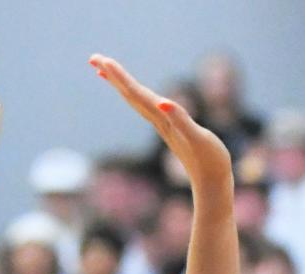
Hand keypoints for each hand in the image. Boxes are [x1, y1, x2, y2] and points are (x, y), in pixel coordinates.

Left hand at [89, 55, 231, 193]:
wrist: (212, 184)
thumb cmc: (210, 161)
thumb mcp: (199, 138)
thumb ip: (181, 121)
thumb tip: (162, 104)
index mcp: (163, 120)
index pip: (137, 94)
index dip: (120, 77)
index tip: (103, 61)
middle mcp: (159, 121)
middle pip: (130, 94)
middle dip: (112, 76)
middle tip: (92, 58)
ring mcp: (163, 125)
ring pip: (135, 100)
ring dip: (120, 84)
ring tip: (103, 70)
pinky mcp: (170, 129)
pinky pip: (146, 107)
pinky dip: (135, 95)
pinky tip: (131, 92)